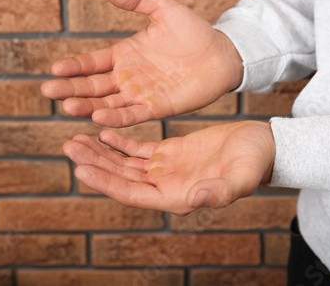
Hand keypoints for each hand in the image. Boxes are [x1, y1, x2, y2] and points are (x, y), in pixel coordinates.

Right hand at [41, 0, 242, 127]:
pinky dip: (115, 118)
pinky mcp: (157, 108)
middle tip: (48, 92)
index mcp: (124, 55)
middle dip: (70, 89)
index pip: (91, 63)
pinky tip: (98, 118)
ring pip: (107, 103)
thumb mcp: (163, 10)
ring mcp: (140, 94)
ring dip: (87, 106)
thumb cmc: (193, 31)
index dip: (73, 66)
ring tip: (67, 106)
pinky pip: (132, 114)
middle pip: (92, 86)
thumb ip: (137, 0)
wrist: (221, 53)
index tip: (54, 69)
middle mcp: (127, 78)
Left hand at [63, 121, 274, 215]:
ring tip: (75, 138)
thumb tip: (195, 198)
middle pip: (120, 177)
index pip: (131, 193)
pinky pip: (137, 149)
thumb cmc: (255, 163)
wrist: (261, 147)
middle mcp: (165, 186)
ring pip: (124, 163)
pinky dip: (119, 141)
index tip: (80, 168)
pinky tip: (102, 131)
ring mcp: (165, 170)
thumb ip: (220, 191)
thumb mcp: (241, 176)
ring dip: (100, 152)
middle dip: (94, 163)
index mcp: (176, 196)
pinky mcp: (169, 153)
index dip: (105, 182)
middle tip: (68, 146)